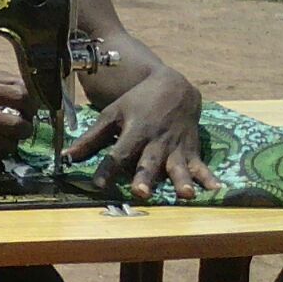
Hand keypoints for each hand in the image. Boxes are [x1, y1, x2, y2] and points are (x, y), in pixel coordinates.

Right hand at [0, 72, 36, 167]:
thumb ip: (8, 80)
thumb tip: (33, 95)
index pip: (18, 97)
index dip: (31, 105)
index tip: (29, 110)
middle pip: (15, 126)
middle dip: (26, 128)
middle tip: (23, 127)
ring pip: (5, 146)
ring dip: (13, 143)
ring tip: (8, 136)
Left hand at [65, 68, 218, 199]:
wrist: (174, 86)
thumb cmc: (137, 103)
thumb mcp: (112, 114)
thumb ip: (91, 138)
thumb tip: (66, 156)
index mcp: (135, 132)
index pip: (118, 153)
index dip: (107, 169)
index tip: (98, 184)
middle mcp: (156, 142)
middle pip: (149, 162)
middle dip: (145, 177)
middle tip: (141, 192)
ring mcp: (176, 147)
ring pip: (178, 167)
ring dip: (181, 181)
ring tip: (186, 195)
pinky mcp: (191, 151)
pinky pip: (201, 166)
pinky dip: (209, 177)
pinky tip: (216, 189)